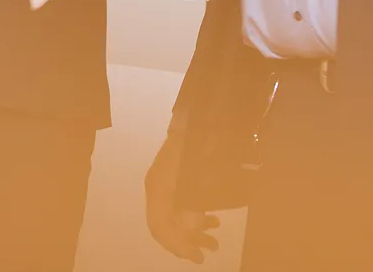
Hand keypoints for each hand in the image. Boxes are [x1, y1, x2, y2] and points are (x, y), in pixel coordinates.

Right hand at [145, 130, 218, 262]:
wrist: (198, 116)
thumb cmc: (197, 143)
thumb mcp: (196, 174)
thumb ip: (193, 201)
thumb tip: (196, 225)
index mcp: (158, 187)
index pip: (158, 225)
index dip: (175, 244)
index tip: (194, 256)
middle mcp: (158, 188)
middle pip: (166, 225)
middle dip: (185, 242)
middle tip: (204, 255)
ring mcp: (167, 185)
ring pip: (175, 218)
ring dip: (194, 233)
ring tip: (214, 241)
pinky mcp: (177, 182)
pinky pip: (182, 207)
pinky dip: (196, 219)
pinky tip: (212, 221)